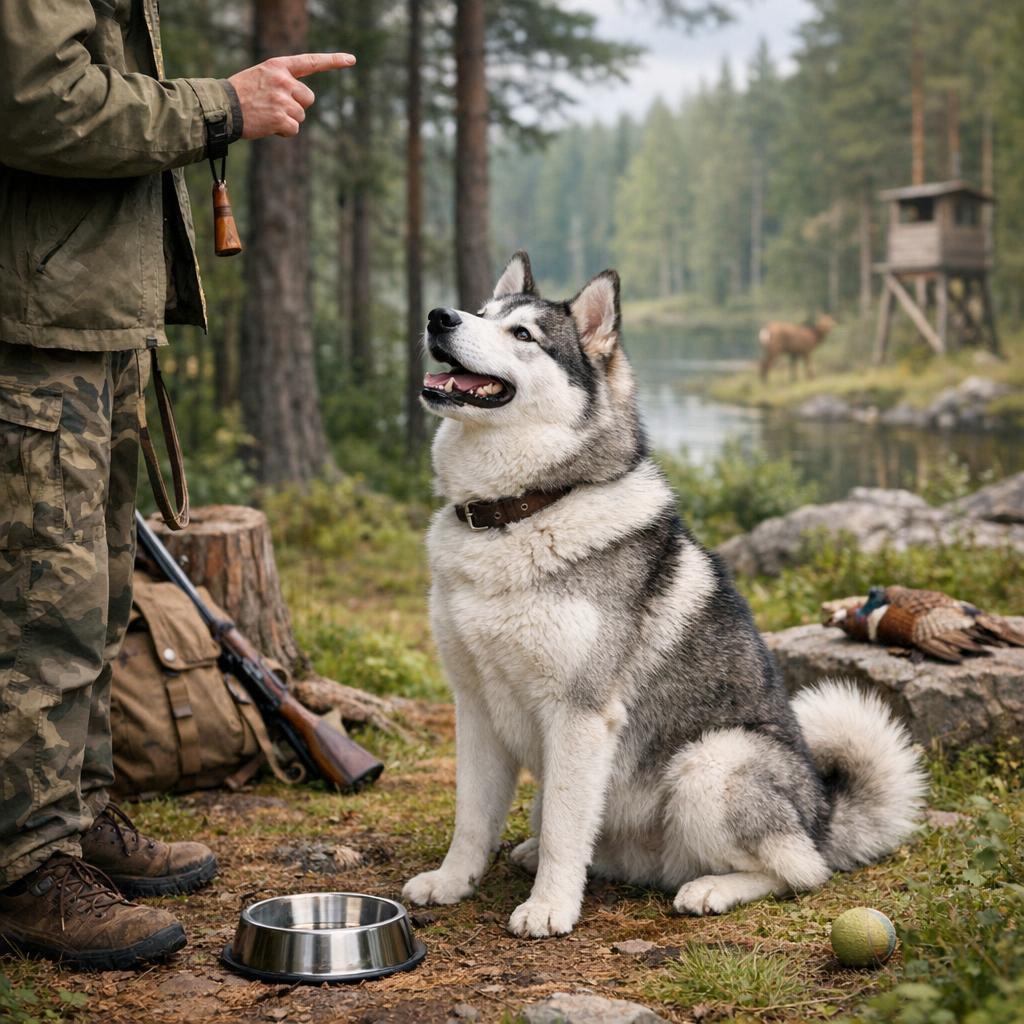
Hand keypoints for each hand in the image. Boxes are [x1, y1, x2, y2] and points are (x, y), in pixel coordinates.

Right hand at [228, 52, 355, 138]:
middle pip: (308, 98)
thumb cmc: (240, 95)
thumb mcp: (261, 77)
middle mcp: (283, 80)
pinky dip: (284, 132)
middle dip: (297, 106)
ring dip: (288, 120)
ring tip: (267, 115)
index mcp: (278, 66)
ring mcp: (283, 99)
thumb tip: (303, 101)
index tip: (352, 60)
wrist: (221, 108)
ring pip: (301, 116)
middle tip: (275, 107)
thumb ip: (282, 82)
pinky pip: (294, 129)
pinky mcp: (281, 118)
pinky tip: (268, 126)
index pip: (310, 61)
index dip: (333, 60)